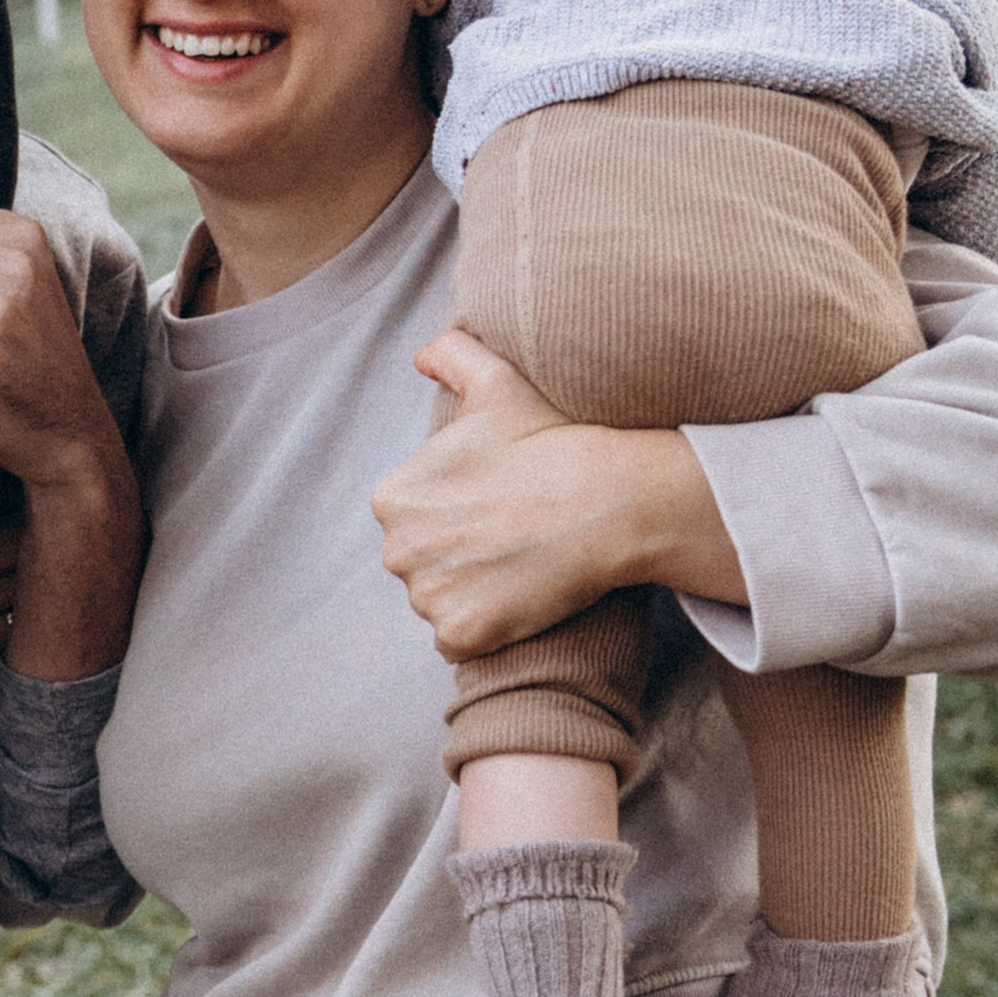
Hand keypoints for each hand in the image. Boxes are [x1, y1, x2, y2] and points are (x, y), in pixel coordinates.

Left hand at [371, 325, 742, 657]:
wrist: (604, 501)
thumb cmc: (550, 440)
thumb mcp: (496, 383)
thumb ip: (451, 355)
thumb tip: (420, 355)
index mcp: (393, 498)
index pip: (412, 519)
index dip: (456, 514)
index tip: (495, 504)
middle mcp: (398, 550)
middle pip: (422, 563)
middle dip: (457, 555)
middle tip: (510, 535)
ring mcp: (429, 597)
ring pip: (440, 602)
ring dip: (470, 592)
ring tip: (518, 563)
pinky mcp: (462, 634)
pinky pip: (459, 641)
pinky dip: (483, 629)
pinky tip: (517, 597)